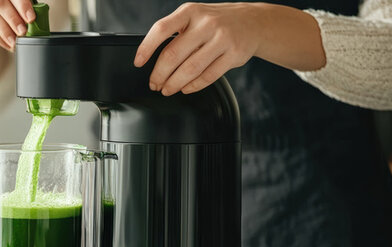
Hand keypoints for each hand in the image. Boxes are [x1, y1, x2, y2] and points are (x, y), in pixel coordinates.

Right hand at [0, 0, 35, 50]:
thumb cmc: (6, 0)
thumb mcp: (14, 0)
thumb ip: (24, 4)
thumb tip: (37, 17)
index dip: (22, 4)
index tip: (31, 18)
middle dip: (13, 19)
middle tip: (23, 31)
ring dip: (5, 31)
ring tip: (15, 41)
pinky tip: (7, 43)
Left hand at [134, 2, 325, 95]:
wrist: (253, 22)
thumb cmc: (216, 21)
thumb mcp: (194, 17)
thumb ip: (176, 32)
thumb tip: (152, 59)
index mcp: (190, 11)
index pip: (161, 30)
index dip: (146, 48)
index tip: (138, 63)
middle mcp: (206, 23)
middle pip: (173, 55)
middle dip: (159, 74)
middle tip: (154, 84)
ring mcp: (222, 39)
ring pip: (190, 69)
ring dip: (174, 83)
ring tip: (167, 89)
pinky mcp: (234, 55)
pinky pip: (208, 76)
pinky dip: (193, 86)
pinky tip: (186, 88)